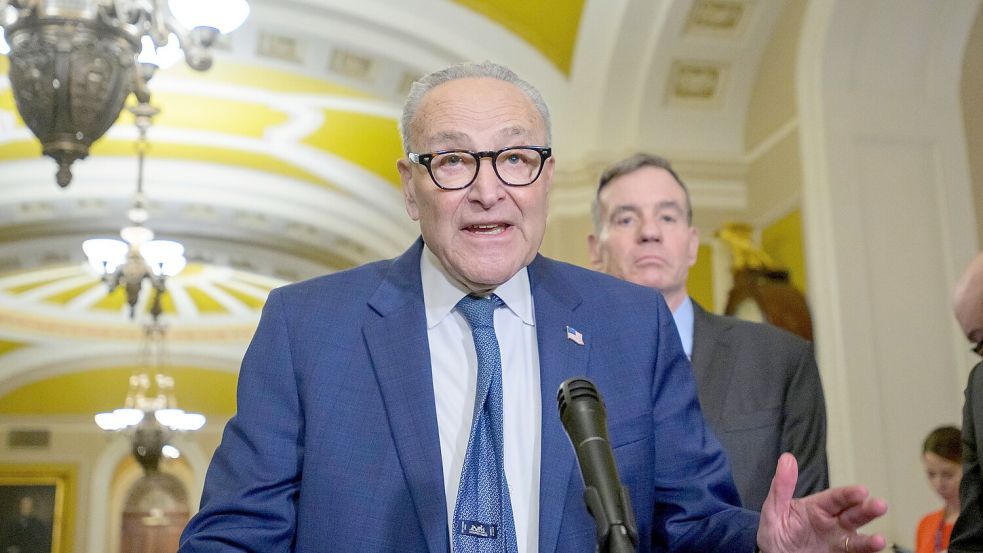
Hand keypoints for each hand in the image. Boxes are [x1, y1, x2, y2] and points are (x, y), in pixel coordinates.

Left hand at [756, 453, 888, 551]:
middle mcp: (832, 523)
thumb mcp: (774, 507)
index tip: (861, 491)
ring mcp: (837, 541)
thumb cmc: (776, 530)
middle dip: (867, 510)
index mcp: (818, 507)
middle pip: (853, 515)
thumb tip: (787, 459)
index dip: (848, 494)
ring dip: (870, 540)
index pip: (836, 498)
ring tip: (880, 540)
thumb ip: (782, 486)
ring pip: (857, 539)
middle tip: (880, 505)